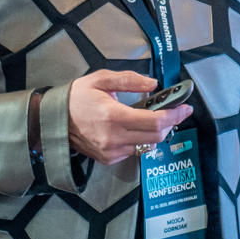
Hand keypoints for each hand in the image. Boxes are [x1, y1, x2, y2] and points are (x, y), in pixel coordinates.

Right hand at [67, 70, 193, 164]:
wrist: (53, 119)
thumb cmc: (77, 97)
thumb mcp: (101, 79)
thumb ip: (129, 80)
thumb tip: (153, 84)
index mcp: (113, 116)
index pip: (154, 121)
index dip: (174, 115)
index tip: (185, 108)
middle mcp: (114, 138)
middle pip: (156, 136)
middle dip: (170, 124)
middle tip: (174, 111)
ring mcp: (111, 151)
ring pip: (147, 145)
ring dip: (155, 133)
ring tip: (153, 118)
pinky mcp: (108, 158)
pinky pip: (134, 151)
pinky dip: (140, 140)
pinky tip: (133, 129)